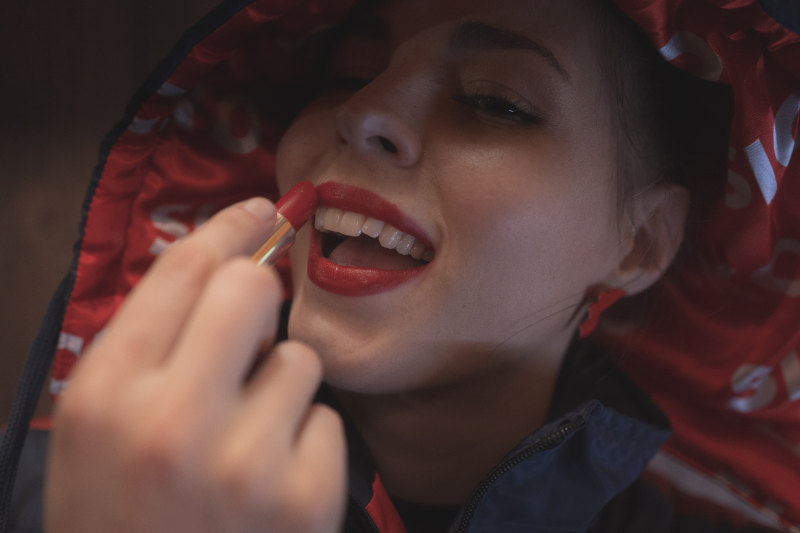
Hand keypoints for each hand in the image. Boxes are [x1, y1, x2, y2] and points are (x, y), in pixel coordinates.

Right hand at [45, 198, 346, 532]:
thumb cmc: (121, 518)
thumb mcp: (96, 429)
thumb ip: (148, 344)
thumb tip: (221, 262)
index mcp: (104, 396)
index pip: (181, 273)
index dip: (227, 231)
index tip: (257, 212)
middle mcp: (172, 422)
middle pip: (252, 289)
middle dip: (258, 297)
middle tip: (249, 330)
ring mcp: (245, 462)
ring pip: (299, 358)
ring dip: (278, 386)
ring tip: (245, 441)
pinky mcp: (305, 498)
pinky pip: (326, 418)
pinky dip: (305, 440)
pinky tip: (272, 483)